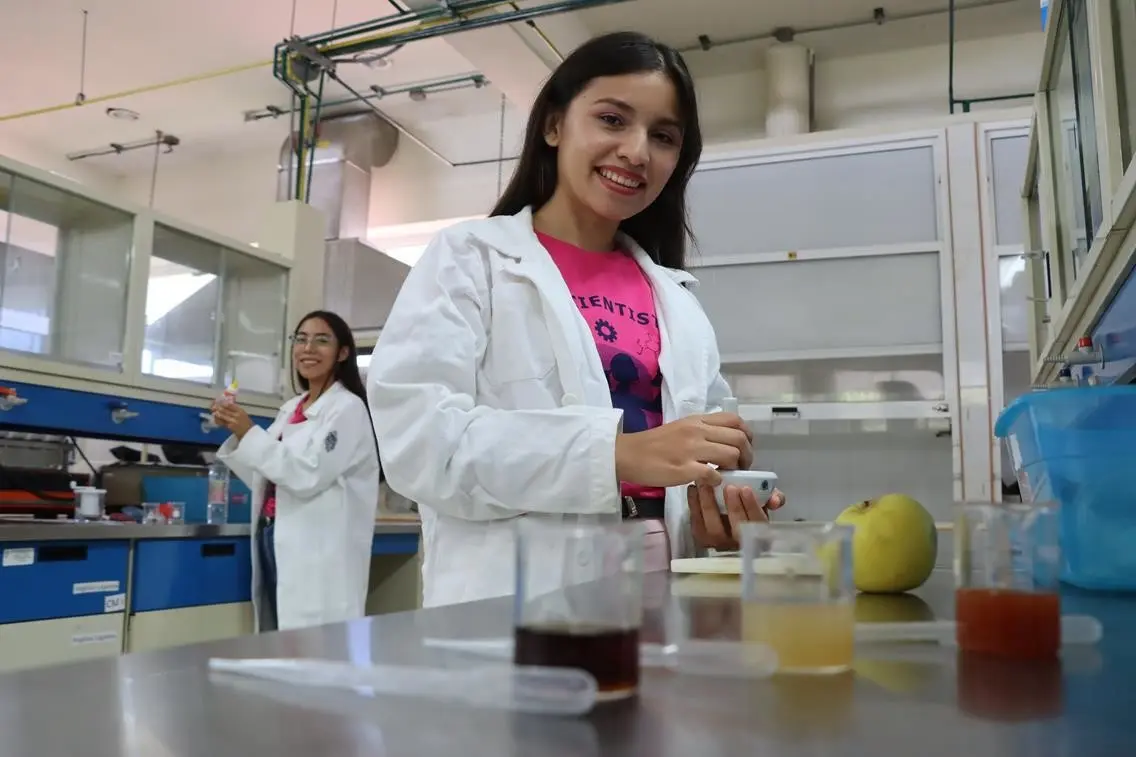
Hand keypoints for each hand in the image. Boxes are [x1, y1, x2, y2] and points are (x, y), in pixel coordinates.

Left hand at [213, 402, 254, 438]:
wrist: (249, 433)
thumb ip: (235, 410)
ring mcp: (233, 421)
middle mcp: (237, 414)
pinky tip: (215, 419)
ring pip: (222, 415)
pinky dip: (217, 420)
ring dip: (216, 413)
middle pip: (224, 409)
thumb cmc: (246, 423)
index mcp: (240, 410)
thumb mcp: (242, 414)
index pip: (229, 404)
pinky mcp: (230, 426)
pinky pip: (221, 422)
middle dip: (217, 408)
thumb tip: (225, 405)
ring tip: (213, 412)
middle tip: (213, 407)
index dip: (222, 403)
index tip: (218, 402)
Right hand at [615, 413, 752, 487]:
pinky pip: (713, 474)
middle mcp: (697, 431)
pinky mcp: (684, 469)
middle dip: (747, 455)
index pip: (735, 420)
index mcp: (697, 420)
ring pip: (730, 455)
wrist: (628, 454)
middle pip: (738, 438)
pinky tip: (712, 483)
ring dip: (736, 468)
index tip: (745, 448)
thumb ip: (703, 431)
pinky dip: (718, 481)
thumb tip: (723, 442)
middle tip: (742, 467)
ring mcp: (691, 450)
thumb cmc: (654, 444)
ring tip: (728, 475)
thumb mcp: (682, 428)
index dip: (747, 435)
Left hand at [688, 483, 787, 550]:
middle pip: (736, 528)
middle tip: (729, 487)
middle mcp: (739, 542)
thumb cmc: (748, 506)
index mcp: (758, 533)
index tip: (746, 489)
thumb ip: (774, 497)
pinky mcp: (701, 537)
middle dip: (733, 507)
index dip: (752, 507)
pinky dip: (694, 504)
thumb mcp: (764, 501)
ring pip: (713, 527)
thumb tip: (776, 500)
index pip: (757, 523)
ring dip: (709, 504)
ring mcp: (718, 542)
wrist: (726, 514)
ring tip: (707, 484)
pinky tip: (694, 489)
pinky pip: (697, 522)